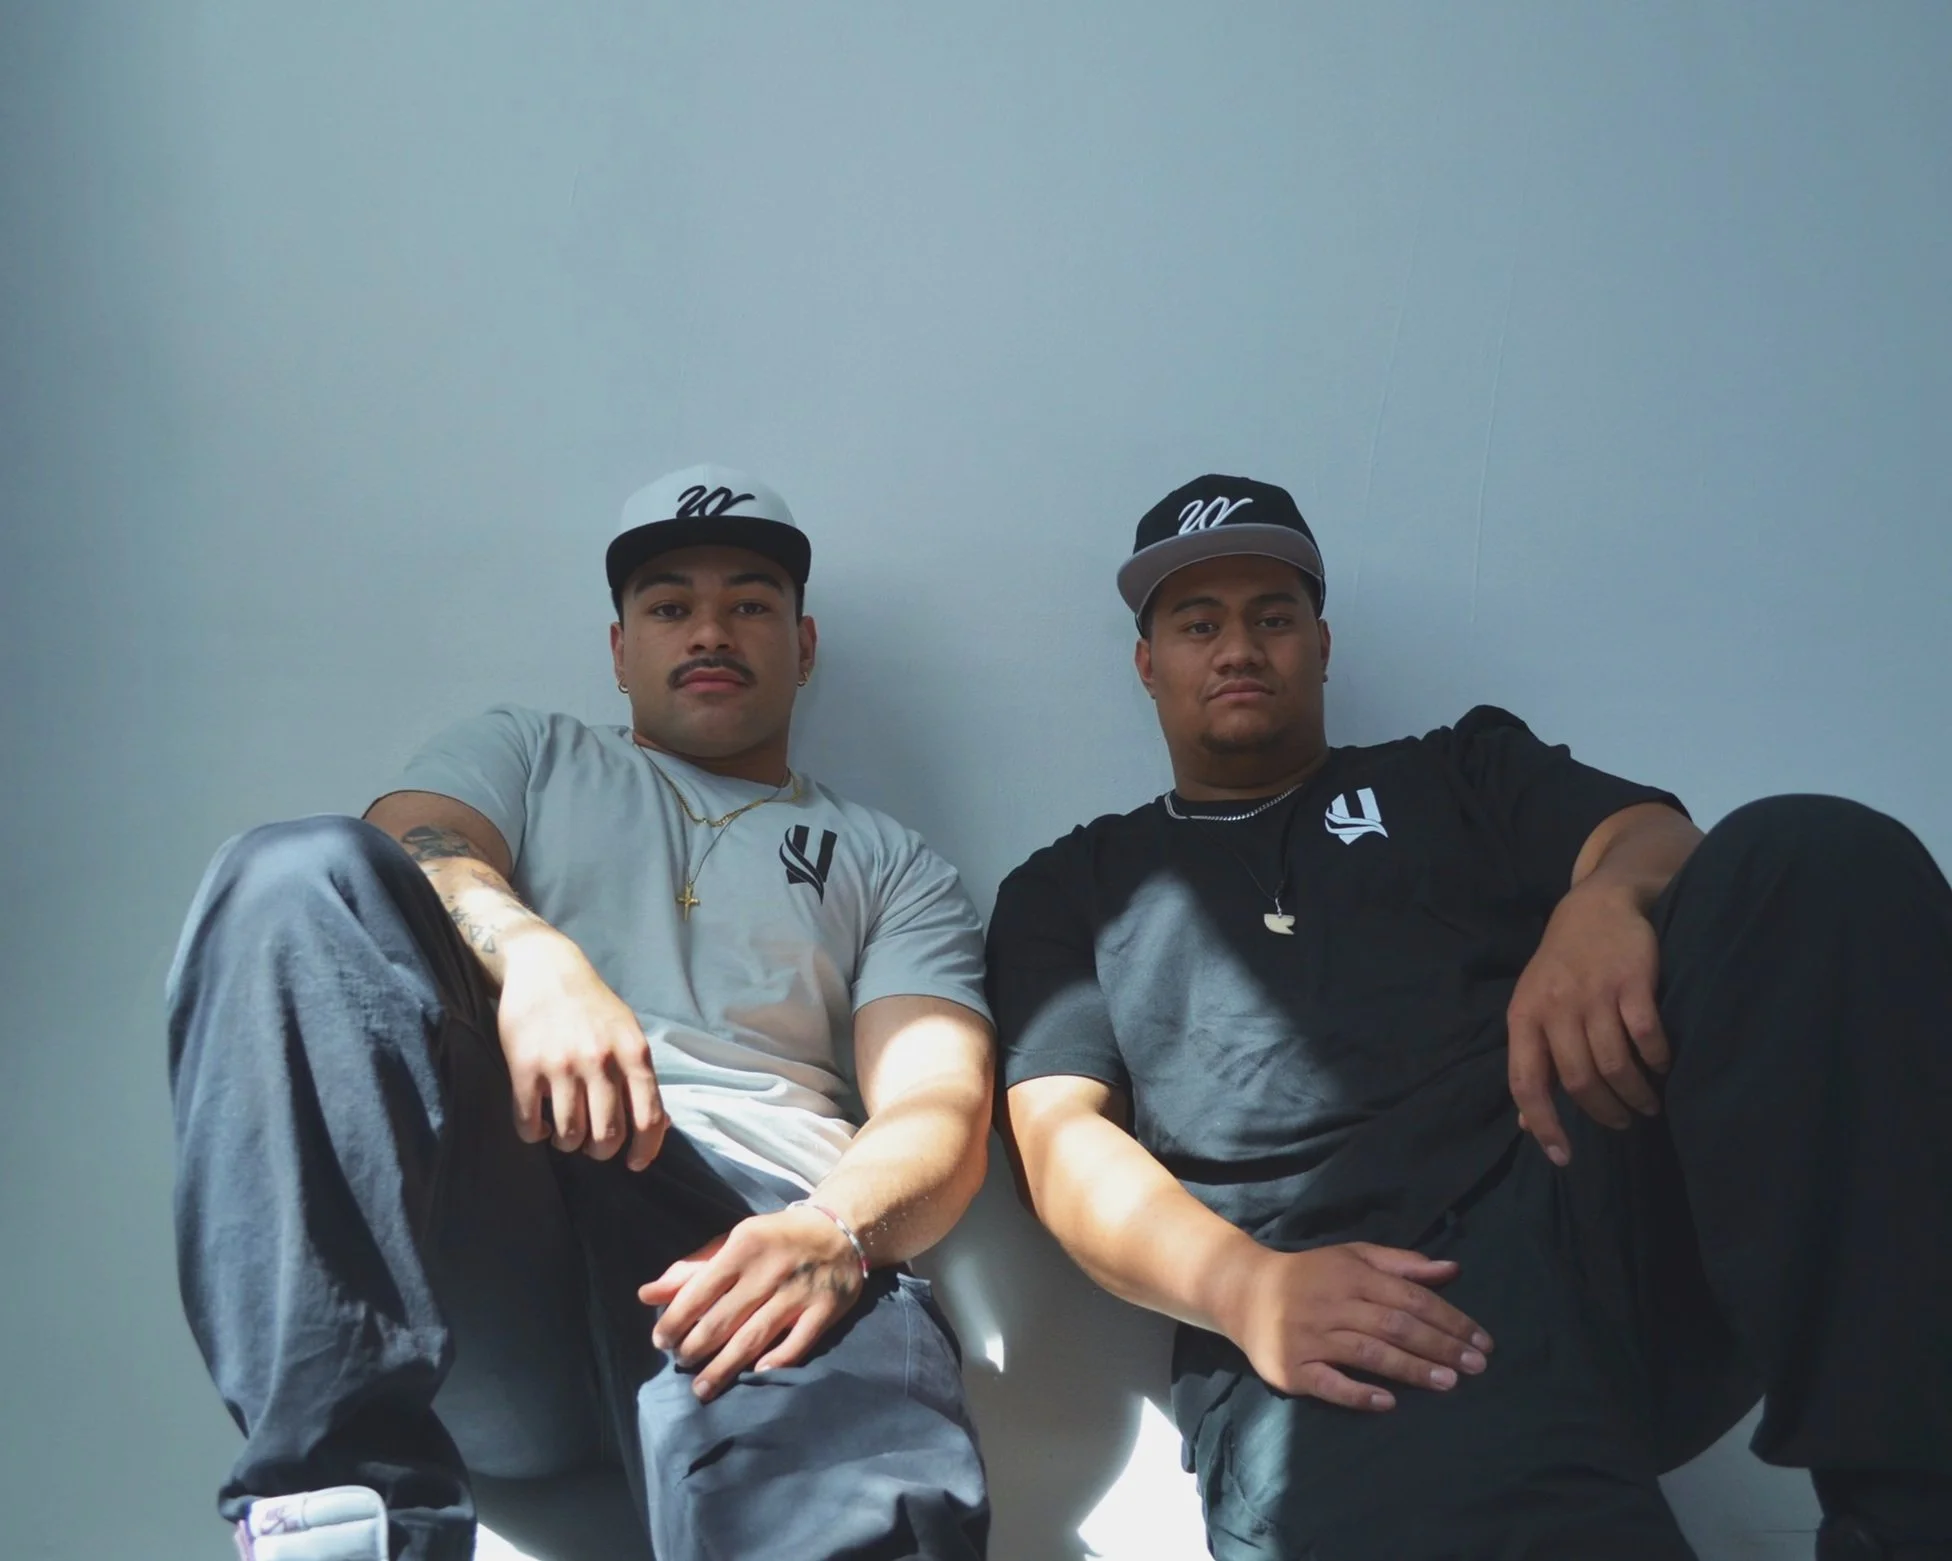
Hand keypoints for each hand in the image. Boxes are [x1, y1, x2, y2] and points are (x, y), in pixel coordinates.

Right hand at [495, 929, 667, 1167]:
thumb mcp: (628, 1033)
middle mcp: (600, 1061)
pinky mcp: (524, 1068)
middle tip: (592, 1147)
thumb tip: (663, 1125)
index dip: (645, 1150)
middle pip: (607, 1135)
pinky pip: (529, 1123)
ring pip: (569, 1135)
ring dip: (567, 1144)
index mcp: (633, 1053)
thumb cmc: (592, 1006)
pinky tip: (539, 1126)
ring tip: (565, 1134)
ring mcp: (561, 1065)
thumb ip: (641, 1077)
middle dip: (601, 1152)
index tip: (635, 1164)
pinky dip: (534, 1134)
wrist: (544, 968)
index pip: (649, 1119)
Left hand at [640, 1206, 865, 1400]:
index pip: (699, 1292)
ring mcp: (799, 1291)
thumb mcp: (733, 1242)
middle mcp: (770, 1270)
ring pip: (754, 1338)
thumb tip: (646, 1295)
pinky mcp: (825, 1309)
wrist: (839, 1229)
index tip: (660, 1341)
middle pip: (723, 1321)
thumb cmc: (774, 1239)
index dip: (674, 1322)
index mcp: (743, 1246)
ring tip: (702, 1388)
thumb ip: (691, 1269)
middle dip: (694, 1348)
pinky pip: (798, 1344)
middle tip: (681, 1363)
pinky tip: (755, 1375)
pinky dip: (776, 1362)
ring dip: (724, 1368)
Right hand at [1218, 1242, 1491, 1410]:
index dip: (1449, 1318)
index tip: (1481, 1341)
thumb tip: (1452, 1269)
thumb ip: (1401, 1264)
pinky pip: (1328, 1383)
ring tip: (1448, 1383)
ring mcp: (1310, 1338)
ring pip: (1368, 1353)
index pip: (1410, 1298)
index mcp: (1351, 1275)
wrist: (1243, 1291)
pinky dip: (1357, 1393)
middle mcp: (1333, 1304)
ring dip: (1410, 1369)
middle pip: (1394, 1326)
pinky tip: (1386, 1402)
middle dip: (1439, 1346)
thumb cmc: (1310, 1275)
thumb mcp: (1352, 1257)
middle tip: (1477, 1366)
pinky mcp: (1292, 1368)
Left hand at [1507, 879, 1668, 1165]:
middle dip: (1605, 1112)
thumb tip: (1528, 1124)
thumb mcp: (1534, 1010)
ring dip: (1636, 1095)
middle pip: (1580, 1081)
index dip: (1544, 1124)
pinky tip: (1663, 1067)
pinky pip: (1646, 1036)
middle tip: (1624, 1121)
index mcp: (1524, 1017)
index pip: (1526, 1082)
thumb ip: (1534, 1063)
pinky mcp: (1632, 981)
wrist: (1597, 907)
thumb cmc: (1561, 969)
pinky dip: (1657, 1060)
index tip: (1564, 1157)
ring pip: (1615, 1065)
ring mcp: (1594, 993)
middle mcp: (1555, 1007)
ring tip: (1648, 1103)